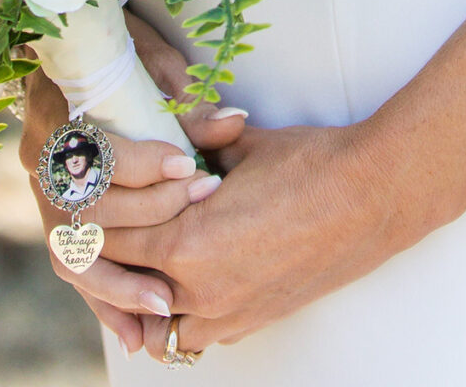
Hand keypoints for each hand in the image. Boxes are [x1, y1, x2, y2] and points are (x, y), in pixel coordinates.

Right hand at [20, 17, 247, 357]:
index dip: (145, 164)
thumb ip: (185, 99)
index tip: (190, 166)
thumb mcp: (150, 59)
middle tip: (202, 208)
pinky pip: (74, 269)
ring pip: (73, 252)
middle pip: (90, 206)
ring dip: (120, 283)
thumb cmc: (114, 48)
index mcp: (57, 110)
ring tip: (164, 304)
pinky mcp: (54, 221)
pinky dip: (104, 301)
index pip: (98, 152)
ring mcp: (41, 196)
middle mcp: (40, 160)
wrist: (66, 50)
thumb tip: (233, 125)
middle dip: (151, 216)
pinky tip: (134, 333)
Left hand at [111, 119, 411, 359]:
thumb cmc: (309, 163)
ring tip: (146, 253)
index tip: (92, 193)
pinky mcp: (251, 322)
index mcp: (186, 242)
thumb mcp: (239, 144)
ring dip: (142, 290)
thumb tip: (165, 132)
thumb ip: (191, 143)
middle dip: (112, 250)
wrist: (373, 197)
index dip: (96, 212)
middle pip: (122, 281)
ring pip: (154, 321)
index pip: (108, 237)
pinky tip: (186, 278)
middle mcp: (198, 290)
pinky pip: (194, 332)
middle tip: (110, 220)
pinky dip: (180, 312)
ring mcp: (226, 315)